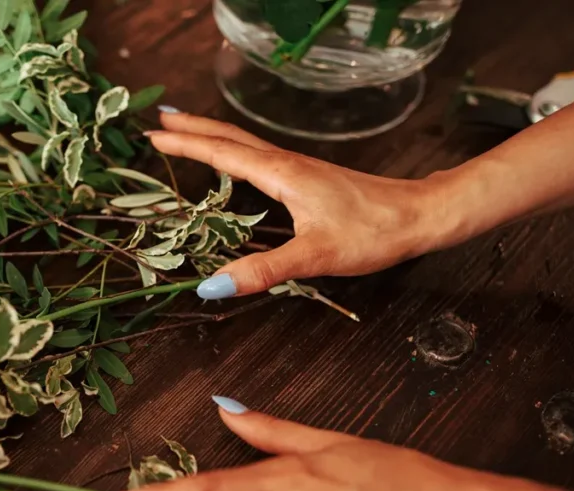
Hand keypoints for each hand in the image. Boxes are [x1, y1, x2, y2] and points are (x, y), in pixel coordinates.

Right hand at [145, 111, 458, 298]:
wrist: (419, 215)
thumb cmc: (373, 232)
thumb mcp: (314, 256)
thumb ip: (262, 271)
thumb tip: (212, 286)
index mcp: (280, 174)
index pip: (221, 153)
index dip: (186, 144)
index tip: (153, 136)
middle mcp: (286, 164)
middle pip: (230, 138)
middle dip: (192, 129)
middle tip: (159, 122)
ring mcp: (299, 168)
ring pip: (245, 144)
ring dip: (212, 137)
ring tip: (187, 133)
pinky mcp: (310, 178)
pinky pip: (260, 157)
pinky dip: (235, 152)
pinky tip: (236, 163)